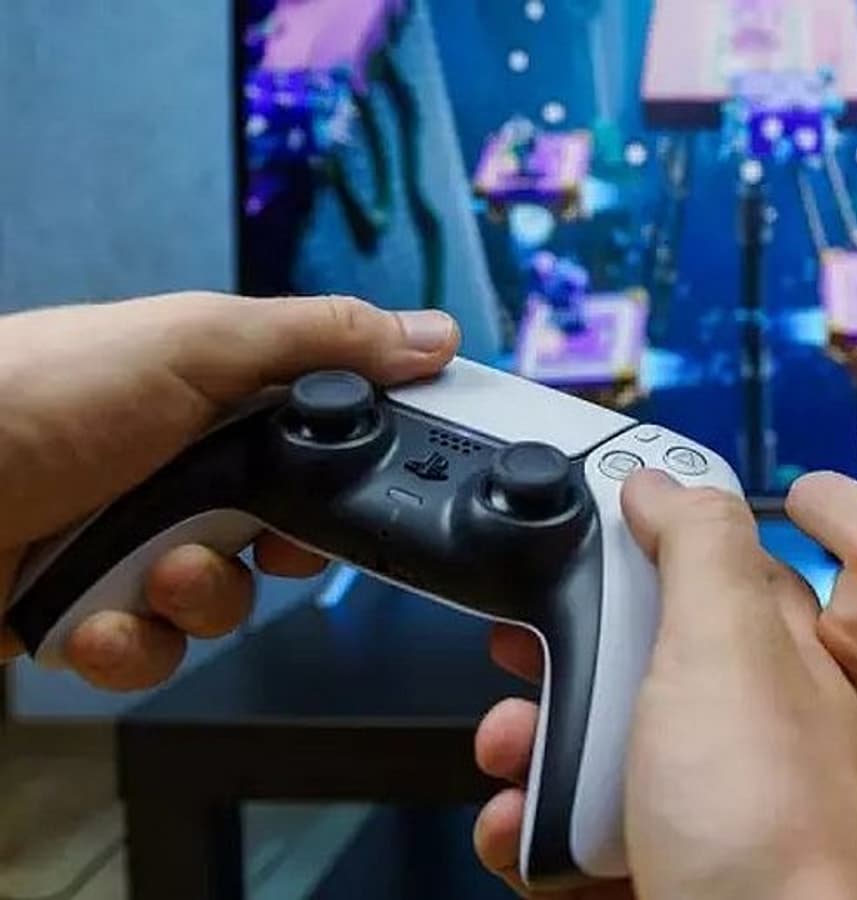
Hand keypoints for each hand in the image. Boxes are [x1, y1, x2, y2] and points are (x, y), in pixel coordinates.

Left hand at [0, 292, 458, 688]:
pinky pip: (150, 653)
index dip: (345, 479)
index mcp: (205, 396)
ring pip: (219, 605)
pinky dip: (129, 644)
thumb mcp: (192, 343)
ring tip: (145, 575)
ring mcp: (123, 542)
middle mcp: (171, 469)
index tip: (358, 496)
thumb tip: (432, 333)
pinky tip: (93, 620)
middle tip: (240, 536)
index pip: (316, 444)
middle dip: (265, 553)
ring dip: (194, 600)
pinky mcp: (78, 613)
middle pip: (278, 536)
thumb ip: (320, 340)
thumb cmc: (27, 395)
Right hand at [472, 471, 856, 899]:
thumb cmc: (768, 825)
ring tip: (511, 765)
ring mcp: (704, 808)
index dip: (628, 554)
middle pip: (629, 666)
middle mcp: (743, 730)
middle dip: (555, 667)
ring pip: (595, 756)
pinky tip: (521, 838)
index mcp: (772, 656)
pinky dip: (534, 837)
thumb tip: (665, 481)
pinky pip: (578, 841)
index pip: (700, 573)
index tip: (565, 552)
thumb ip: (700, 550)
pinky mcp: (663, 872)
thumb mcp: (728, 647)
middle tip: (516, 670)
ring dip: (531, 755)